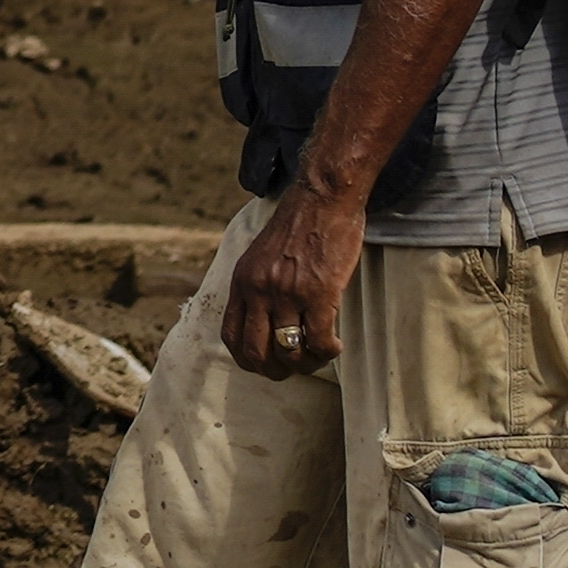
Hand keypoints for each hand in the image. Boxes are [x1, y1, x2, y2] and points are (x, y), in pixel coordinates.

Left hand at [225, 183, 365, 380]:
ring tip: (320, 355)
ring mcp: (288, 292)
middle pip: (257, 352)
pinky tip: (335, 346)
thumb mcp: (260, 255)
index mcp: (242, 281)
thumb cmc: (298, 224)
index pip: (232, 337)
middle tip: (295, 368)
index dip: (248, 360)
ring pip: (289, 351)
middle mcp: (259, 289)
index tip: (266, 365)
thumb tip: (261, 322)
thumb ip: (256, 286)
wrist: (323, 197)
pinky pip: (319, 339)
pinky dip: (328, 351)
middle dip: (276, 370)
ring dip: (306, 364)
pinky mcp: (319, 292)